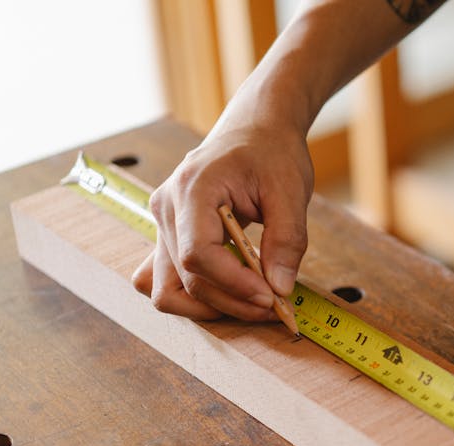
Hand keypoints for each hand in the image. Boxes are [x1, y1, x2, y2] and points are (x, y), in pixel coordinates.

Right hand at [132, 123, 313, 320]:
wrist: (255, 130)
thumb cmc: (271, 152)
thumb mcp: (290, 191)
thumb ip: (287, 240)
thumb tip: (280, 289)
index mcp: (192, 189)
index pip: (197, 254)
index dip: (234, 283)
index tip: (271, 296)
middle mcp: (167, 209)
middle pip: (185, 279)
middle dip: (232, 301)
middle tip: (275, 306)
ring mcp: (162, 226)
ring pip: (167, 290)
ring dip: (210, 307)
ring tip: (253, 302)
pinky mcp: (169, 239)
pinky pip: (168, 282)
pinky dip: (198, 298)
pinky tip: (233, 292)